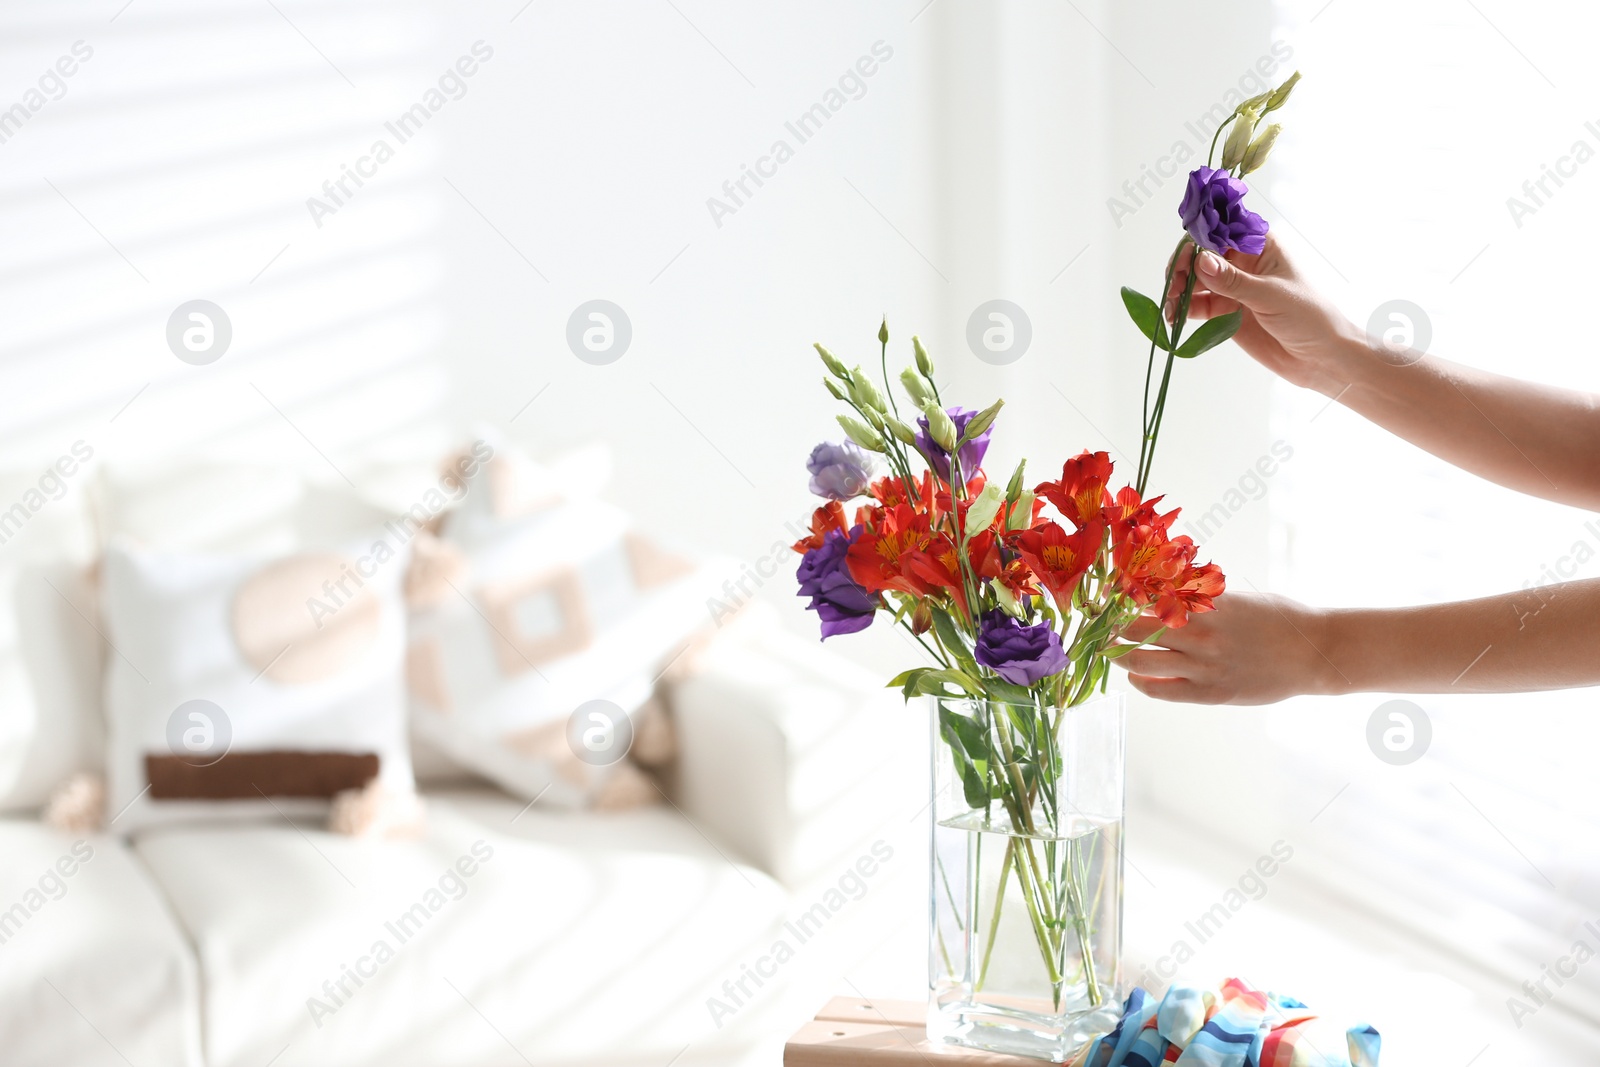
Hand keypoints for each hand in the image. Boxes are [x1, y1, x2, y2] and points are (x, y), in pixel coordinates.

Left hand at [1113, 592, 1337, 704]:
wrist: (1313, 653)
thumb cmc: (1277, 618)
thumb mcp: (1236, 598)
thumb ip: (1200, 598)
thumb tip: (1162, 589)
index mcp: (1206, 604)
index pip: (1148, 596)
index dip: (1120, 596)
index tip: (1106, 594)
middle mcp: (1200, 634)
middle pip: (1134, 628)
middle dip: (1111, 625)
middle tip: (1100, 623)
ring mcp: (1204, 666)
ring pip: (1141, 661)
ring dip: (1118, 655)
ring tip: (1109, 650)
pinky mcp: (1212, 694)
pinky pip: (1162, 692)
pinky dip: (1141, 684)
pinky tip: (1135, 677)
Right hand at [1164, 235, 1363, 395]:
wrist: (1320, 358)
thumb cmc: (1309, 317)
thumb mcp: (1271, 295)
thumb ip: (1233, 281)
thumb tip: (1201, 262)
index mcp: (1259, 246)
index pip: (1221, 233)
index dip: (1198, 242)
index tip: (1184, 259)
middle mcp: (1243, 262)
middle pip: (1201, 256)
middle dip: (1184, 269)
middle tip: (1174, 288)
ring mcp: (1233, 287)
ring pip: (1195, 281)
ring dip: (1179, 291)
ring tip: (1171, 308)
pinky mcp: (1225, 312)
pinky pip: (1197, 305)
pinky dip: (1182, 310)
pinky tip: (1175, 318)